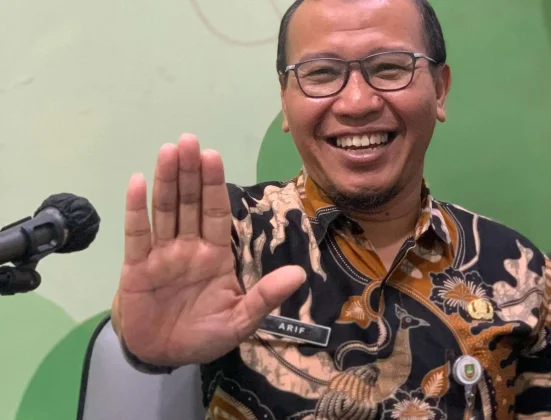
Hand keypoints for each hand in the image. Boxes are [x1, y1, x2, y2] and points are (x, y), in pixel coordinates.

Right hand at [114, 133, 305, 366]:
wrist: (163, 355)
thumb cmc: (203, 335)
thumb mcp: (241, 320)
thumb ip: (265, 297)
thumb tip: (299, 275)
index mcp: (215, 255)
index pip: (216, 213)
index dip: (214, 185)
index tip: (214, 156)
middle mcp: (188, 247)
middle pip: (189, 203)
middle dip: (191, 172)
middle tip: (190, 140)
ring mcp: (161, 254)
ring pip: (164, 210)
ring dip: (166, 181)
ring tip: (169, 151)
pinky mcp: (136, 267)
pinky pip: (137, 234)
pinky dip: (136, 209)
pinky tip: (137, 181)